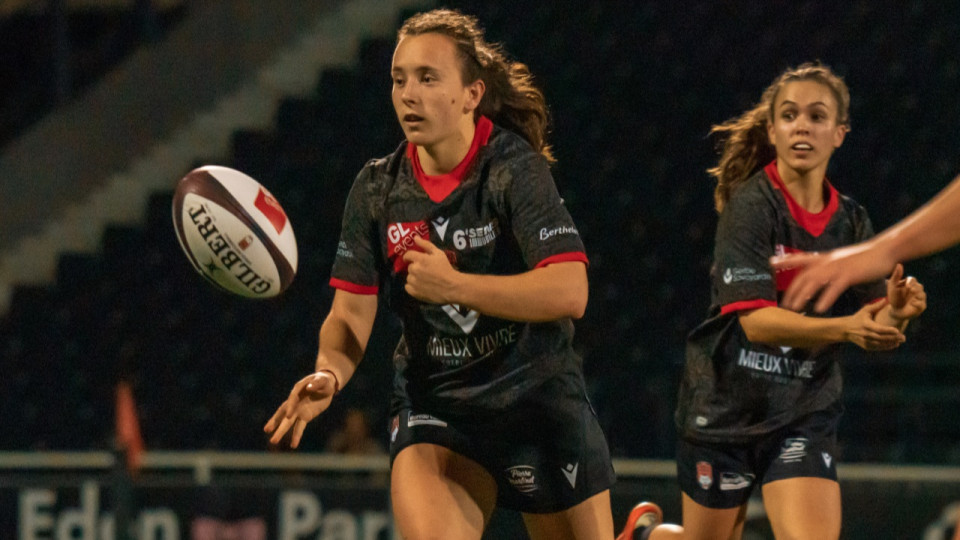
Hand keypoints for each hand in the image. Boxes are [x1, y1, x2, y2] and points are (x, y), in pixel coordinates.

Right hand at [263, 371, 337, 447]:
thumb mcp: (323, 380)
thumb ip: (317, 383)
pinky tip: (293, 445)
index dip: (290, 407)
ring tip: (273, 441)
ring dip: (281, 431)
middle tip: (266, 430)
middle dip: (276, 422)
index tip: (289, 415)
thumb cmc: (324, 381)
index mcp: (297, 390)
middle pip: (284, 412)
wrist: (327, 386)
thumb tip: (309, 387)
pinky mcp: (305, 416)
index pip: (292, 398)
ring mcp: (298, 410)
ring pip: (288, 422)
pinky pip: (299, 427)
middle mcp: (295, 401)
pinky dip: (296, 435)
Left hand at [403, 236, 460, 303]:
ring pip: (409, 277)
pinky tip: (421, 286)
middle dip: (416, 267)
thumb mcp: (438, 253)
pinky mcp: (414, 292)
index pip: (407, 255)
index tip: (412, 259)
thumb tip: (415, 237)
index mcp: (420, 259)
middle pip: (410, 267)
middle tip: (425, 271)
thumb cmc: (446, 268)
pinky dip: (412, 287)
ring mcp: (413, 282)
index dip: (409, 257)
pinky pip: (408, 287)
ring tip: (424, 279)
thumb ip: (425, 245)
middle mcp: (414, 270)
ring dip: (414, 277)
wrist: (452, 287)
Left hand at [770, 241, 896, 312]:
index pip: (800, 258)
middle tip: (784, 305)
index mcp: (824, 258)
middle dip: (792, 291)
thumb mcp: (841, 259)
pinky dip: (825, 298)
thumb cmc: (863, 257)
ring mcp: (837, 267)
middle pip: (804, 276)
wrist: (884, 250)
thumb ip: (828, 267)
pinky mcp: (849, 274)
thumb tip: (818, 277)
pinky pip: (834, 288)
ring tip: (795, 309)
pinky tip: (819, 309)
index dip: (785, 260)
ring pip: (814, 282)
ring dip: (803, 296)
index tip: (771, 262)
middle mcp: (827, 261)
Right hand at [843, 299, 904, 350]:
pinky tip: (894, 344)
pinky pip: (878, 348)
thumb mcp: (865, 310)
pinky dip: (886, 347)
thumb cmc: (858, 318)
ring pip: (880, 344)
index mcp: (866, 324)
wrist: (846, 329)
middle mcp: (865, 334)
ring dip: (891, 343)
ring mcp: (865, 341)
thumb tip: (887, 299)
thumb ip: (876, 306)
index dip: (888, 330)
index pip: (878, 329)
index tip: (897, 330)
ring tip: (900, 341)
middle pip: (881, 338)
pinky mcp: (866, 346)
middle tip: (903, 337)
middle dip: (893, 338)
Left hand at [885, 263, 926, 320]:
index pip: (913, 279)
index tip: (906, 284)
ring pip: (922, 294)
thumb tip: (899, 264)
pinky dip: (917, 303)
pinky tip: (912, 302)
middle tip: (910, 288)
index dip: (911, 281)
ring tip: (912, 293)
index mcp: (910, 285)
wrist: (894, 310)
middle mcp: (916, 291)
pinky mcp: (920, 307)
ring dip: (917, 294)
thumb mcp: (893, 286)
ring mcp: (919, 299)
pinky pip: (922, 304)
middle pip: (919, 286)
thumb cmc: (894, 297)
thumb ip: (896, 275)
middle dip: (915, 287)